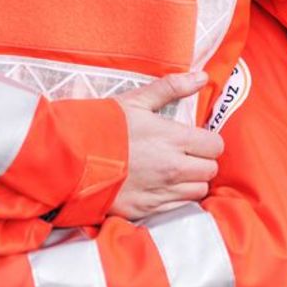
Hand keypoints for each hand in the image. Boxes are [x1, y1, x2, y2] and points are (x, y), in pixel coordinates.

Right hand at [112, 71, 221, 219]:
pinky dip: (175, 198)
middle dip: (201, 161)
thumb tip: (202, 77)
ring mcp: (161, 191)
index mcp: (174, 139)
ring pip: (198, 191)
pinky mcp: (147, 209)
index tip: (194, 139)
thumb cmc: (103, 126)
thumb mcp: (136, 101)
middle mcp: (173, 168)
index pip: (215, 146)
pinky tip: (159, 186)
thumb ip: (172, 88)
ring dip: (191, 181)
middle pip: (210, 170)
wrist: (72, 158)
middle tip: (183, 154)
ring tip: (172, 171)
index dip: (207, 141)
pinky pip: (178, 206)